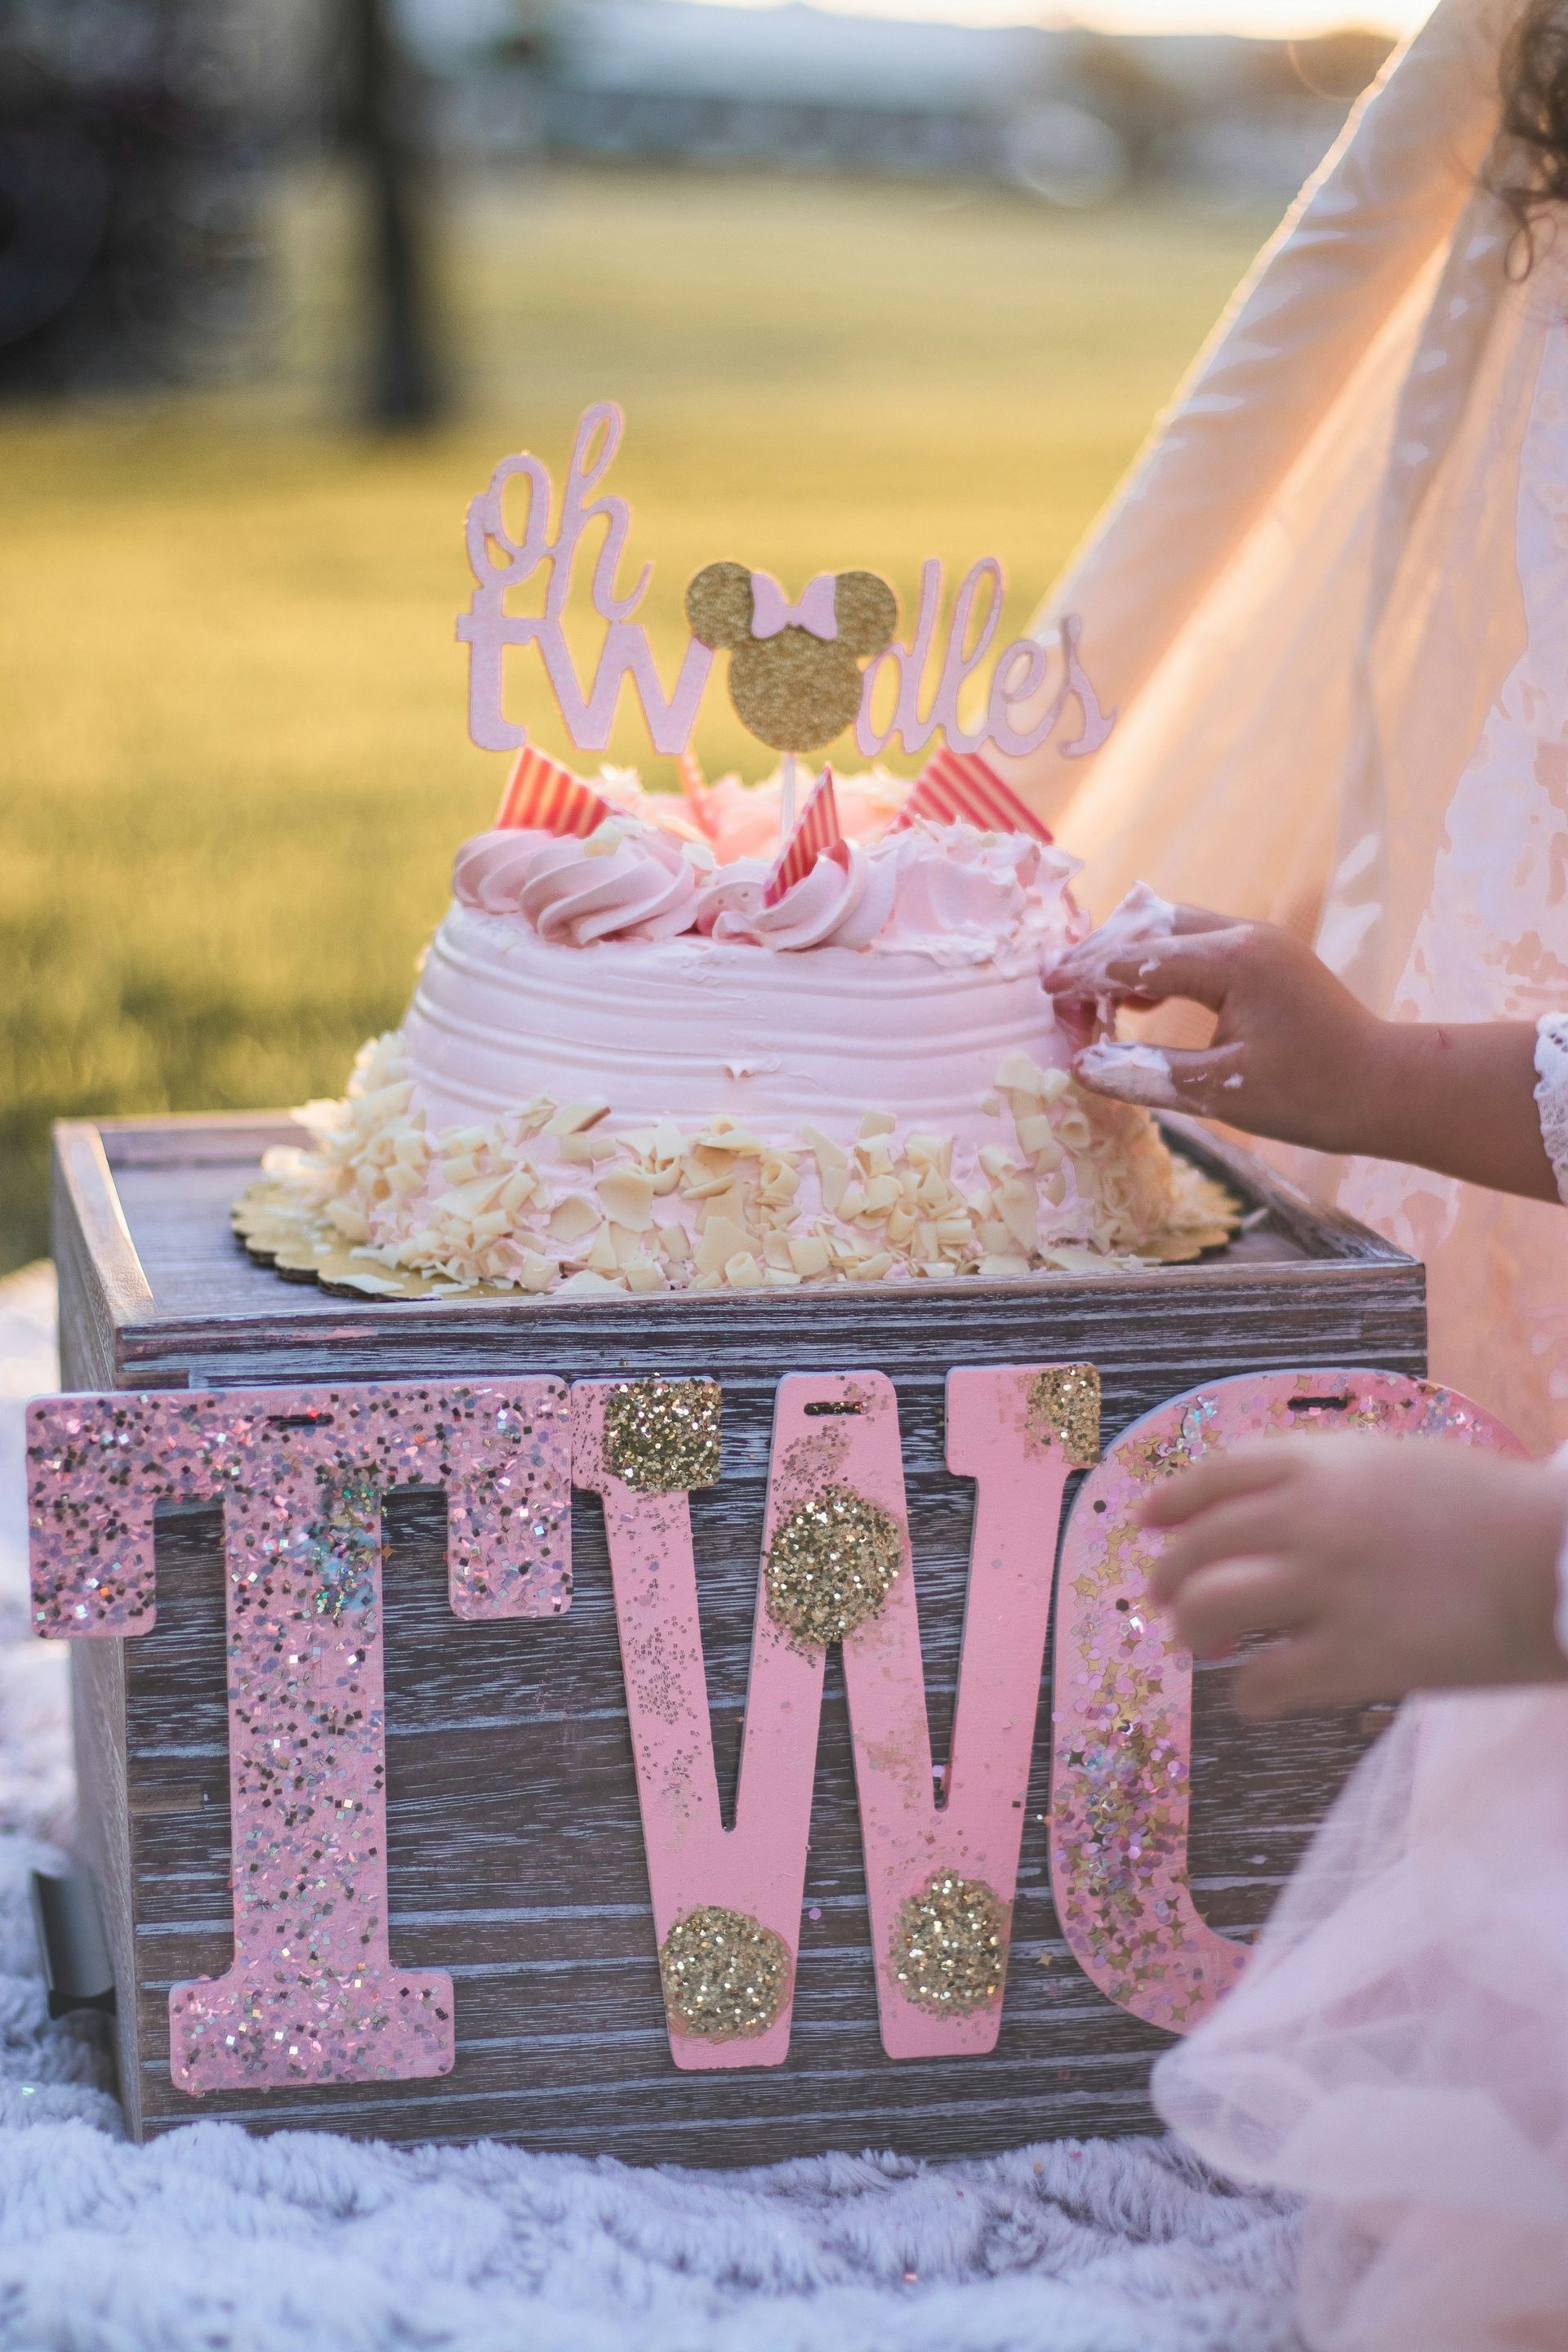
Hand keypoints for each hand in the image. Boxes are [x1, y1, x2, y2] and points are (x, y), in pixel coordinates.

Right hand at [1045, 901, 1381, 1154]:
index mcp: (1234, 962)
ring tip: (1091, 995)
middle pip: (1151, 927)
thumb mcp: (1222, 1093)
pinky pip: (1198, 944)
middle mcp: (1245, 935)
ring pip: (1174, 929)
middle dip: (1101, 957)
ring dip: (1129, 956)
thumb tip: (1083, 1069)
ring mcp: (1260, 941)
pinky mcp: (1268, 957)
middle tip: (1060, 992)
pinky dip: (1161, 963)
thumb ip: (1147, 1074)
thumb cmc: (1315, 1095)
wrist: (1389, 1087)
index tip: (1045, 993)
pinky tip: (1141, 996)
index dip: (1086, 978)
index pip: (1139, 959)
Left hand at [1143, 1434, 1567, 1717]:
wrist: (1562, 1559)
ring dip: (1192, 1629)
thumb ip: (1328, 1482)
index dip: (1171, 1502)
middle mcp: (1310, 1519)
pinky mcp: (1358, 1659)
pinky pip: (1266, 1683)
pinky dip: (1248, 1693)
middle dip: (1169, 1576)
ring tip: (1197, 1645)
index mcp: (1321, 1464)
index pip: (1213, 1477)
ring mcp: (1329, 1589)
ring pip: (1213, 1609)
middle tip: (1165, 1600)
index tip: (1146, 1522)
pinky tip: (1255, 1697)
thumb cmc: (1492, 1511)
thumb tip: (1263, 1514)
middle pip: (1198, 1546)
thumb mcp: (1398, 1465)